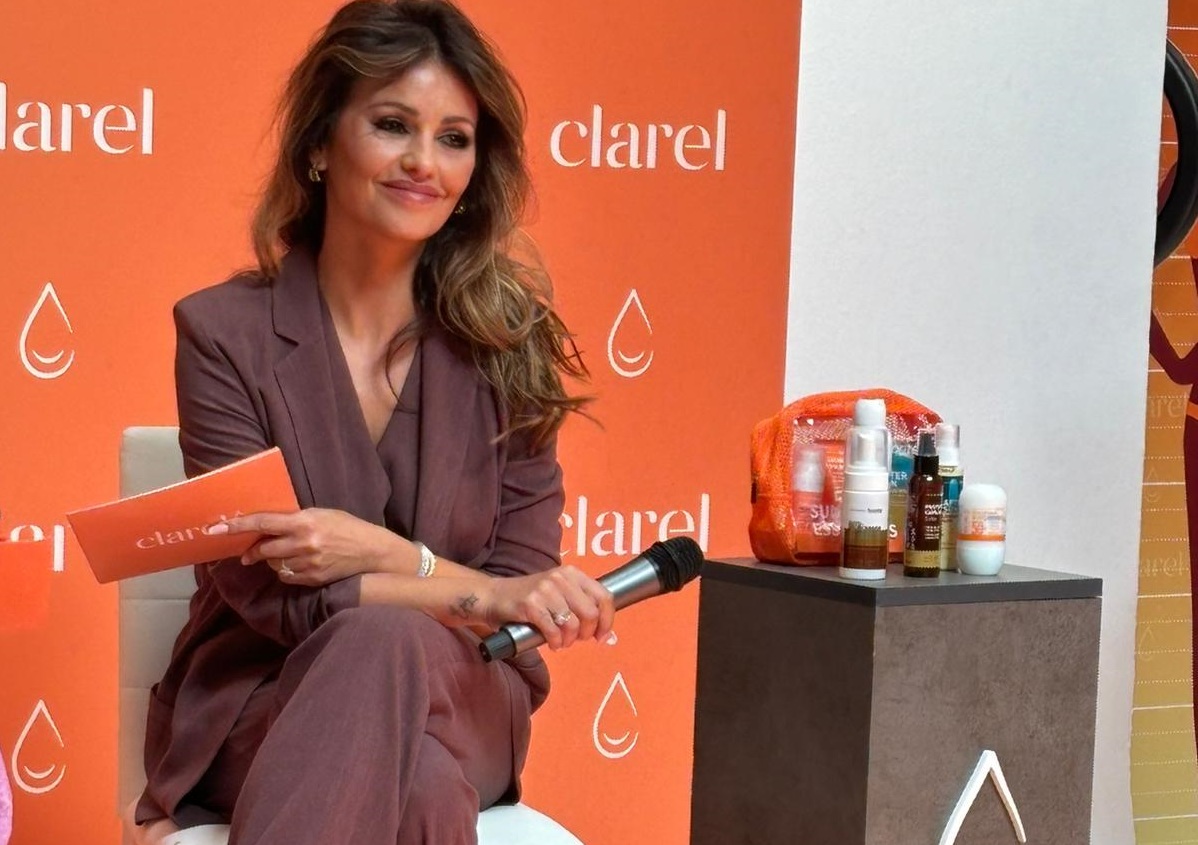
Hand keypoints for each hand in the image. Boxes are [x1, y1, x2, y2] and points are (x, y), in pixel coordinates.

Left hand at [212, 509, 401, 586]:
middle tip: (246, 552)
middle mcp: (303, 543)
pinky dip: (287, 571)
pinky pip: (287, 576)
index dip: (237, 526)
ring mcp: (308, 563)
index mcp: (304, 522)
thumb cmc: (347, 527)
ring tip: (288, 554)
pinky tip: (300, 564)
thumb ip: (296, 518)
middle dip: (252, 551)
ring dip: (274, 560)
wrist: (372, 551)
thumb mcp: (321, 514)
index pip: (263, 523)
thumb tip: (268, 524)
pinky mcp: (312, 578)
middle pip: (263, 549)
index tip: (216, 528)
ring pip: (275, 565)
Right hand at [473, 566, 615, 650]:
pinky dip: (556, 642)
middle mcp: (560, 578)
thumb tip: (607, 635)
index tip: (602, 635)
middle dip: (587, 633)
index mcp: (572, 573)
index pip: (604, 596)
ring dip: (569, 640)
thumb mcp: (559, 594)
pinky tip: (552, 643)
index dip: (607, 620)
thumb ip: (581, 607)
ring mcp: (545, 590)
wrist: (493, 596)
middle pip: (590, 613)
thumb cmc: (530, 600)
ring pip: (573, 624)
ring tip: (562, 641)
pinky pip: (553, 630)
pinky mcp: (530, 604)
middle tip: (576, 639)